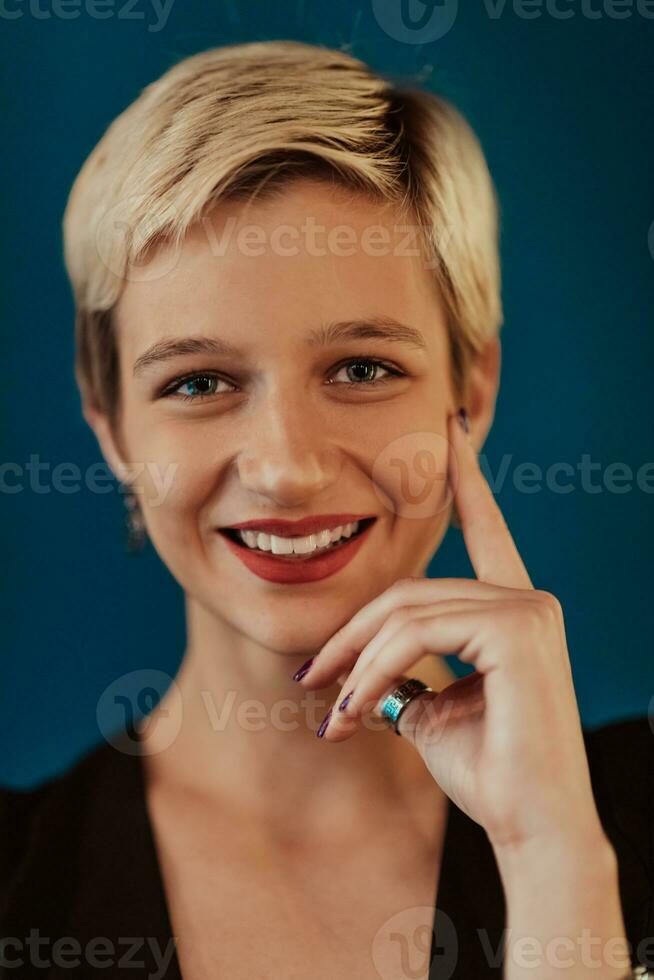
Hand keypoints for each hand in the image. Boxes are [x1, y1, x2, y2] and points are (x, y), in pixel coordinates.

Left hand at [295, 409, 605, 855]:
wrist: (530, 827)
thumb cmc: (485, 771)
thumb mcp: (430, 709)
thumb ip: (404, 671)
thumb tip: (360, 670)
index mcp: (512, 608)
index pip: (484, 531)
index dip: (466, 482)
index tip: (449, 431)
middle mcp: (527, 598)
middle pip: (410, 590)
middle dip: (351, 635)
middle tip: (309, 684)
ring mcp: (528, 608)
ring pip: (407, 611)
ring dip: (355, 663)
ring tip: (330, 717)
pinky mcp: (519, 629)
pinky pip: (419, 632)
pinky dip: (375, 670)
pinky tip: (355, 715)